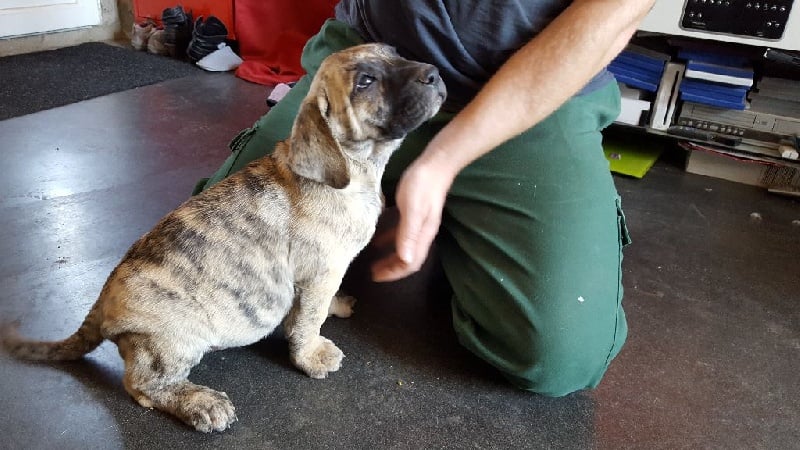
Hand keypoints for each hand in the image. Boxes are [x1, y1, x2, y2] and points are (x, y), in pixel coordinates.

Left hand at [370, 159, 453, 281]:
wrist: (435, 164)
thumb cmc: (422, 186)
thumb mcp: (412, 209)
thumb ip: (408, 234)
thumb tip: (404, 260)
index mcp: (422, 236)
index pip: (410, 264)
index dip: (394, 274)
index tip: (376, 277)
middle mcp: (422, 234)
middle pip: (407, 259)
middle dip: (391, 269)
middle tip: (372, 273)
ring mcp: (418, 224)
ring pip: (404, 248)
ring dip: (390, 257)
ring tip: (374, 261)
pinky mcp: (413, 214)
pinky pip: (400, 234)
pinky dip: (389, 240)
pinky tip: (378, 239)